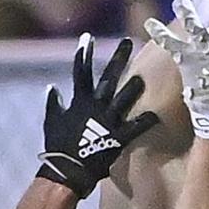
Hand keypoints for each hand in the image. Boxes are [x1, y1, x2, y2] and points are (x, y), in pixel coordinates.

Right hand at [36, 34, 159, 197]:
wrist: (66, 171)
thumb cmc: (58, 148)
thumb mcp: (52, 121)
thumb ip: (53, 104)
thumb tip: (51, 88)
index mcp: (79, 102)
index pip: (80, 72)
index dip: (83, 54)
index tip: (87, 37)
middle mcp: (95, 106)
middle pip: (108, 78)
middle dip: (118, 59)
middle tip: (127, 42)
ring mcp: (107, 121)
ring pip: (124, 98)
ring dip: (134, 87)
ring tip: (143, 78)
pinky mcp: (117, 137)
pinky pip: (135, 127)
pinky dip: (145, 121)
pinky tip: (156, 115)